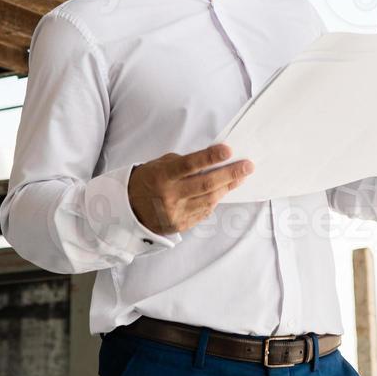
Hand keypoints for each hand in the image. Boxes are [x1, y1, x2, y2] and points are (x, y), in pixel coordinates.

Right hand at [128, 143, 253, 234]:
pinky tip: (223, 190)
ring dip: (228, 187)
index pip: (189, 165)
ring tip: (240, 177)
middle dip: (230, 174)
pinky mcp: (180, 225)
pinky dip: (215, 200)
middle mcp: (169, 196)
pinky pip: (204, 211)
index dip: (210, 157)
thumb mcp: (161, 165)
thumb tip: (214, 161)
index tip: (228, 150)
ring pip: (209, 200)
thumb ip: (185, 163)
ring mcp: (175, 213)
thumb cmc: (149, 180)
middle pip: (206, 185)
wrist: (129, 209)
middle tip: (248, 166)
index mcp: (162, 176)